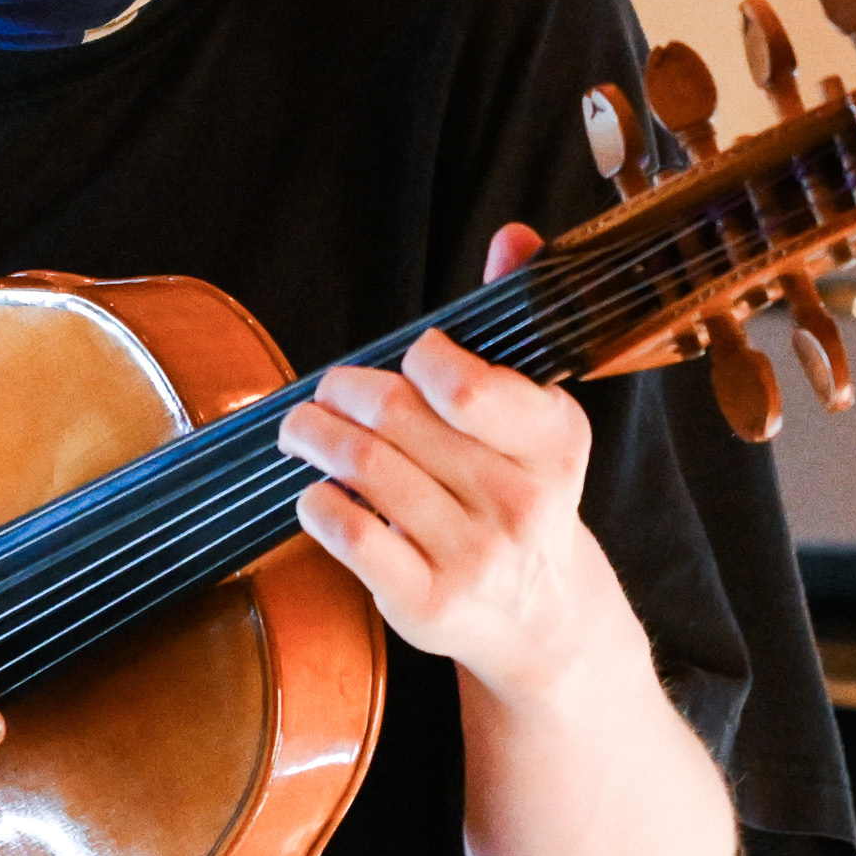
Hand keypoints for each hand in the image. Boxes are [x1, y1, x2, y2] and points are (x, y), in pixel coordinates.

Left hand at [279, 225, 641, 700]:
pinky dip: (317, 502)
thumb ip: (514, 325)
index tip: (409, 362)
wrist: (540, 619)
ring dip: (314, 435)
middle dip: (344, 392)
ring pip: (364, 468)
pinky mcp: (427, 602)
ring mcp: (474, 556)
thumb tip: (513, 236)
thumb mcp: (536, 417)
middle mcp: (521, 501)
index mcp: (554, 442)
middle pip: (397, 416)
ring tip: (301, 427)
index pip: (465, 384)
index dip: (420, 361)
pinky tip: (318, 491)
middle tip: (327, 391)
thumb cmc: (520, 494)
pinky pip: (348, 533)